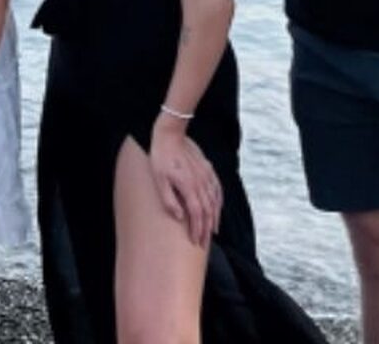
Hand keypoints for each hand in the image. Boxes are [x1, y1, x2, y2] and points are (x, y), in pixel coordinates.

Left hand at [147, 126, 220, 246]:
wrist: (170, 135)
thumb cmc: (160, 157)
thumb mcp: (158, 179)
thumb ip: (168, 200)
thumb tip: (179, 217)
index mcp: (189, 187)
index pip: (196, 215)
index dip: (197, 230)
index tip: (196, 241)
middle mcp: (201, 183)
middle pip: (208, 211)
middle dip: (206, 229)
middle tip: (204, 243)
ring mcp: (206, 175)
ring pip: (215, 202)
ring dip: (214, 218)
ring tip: (212, 231)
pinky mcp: (208, 169)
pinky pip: (218, 189)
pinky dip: (219, 202)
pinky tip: (217, 208)